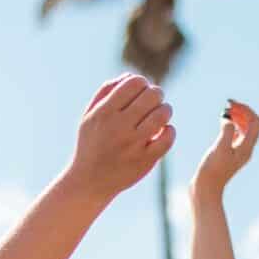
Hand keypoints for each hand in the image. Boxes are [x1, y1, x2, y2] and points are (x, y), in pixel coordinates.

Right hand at [64, 74, 175, 201]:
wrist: (89, 182)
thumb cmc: (91, 144)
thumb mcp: (89, 117)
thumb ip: (105, 92)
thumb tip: (130, 76)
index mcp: (104, 113)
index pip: (134, 82)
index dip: (142, 83)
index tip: (140, 92)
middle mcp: (118, 127)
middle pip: (152, 95)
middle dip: (156, 95)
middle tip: (153, 103)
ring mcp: (133, 144)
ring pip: (163, 114)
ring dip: (165, 111)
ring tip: (159, 116)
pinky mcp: (145, 160)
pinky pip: (168, 137)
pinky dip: (169, 131)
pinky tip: (162, 133)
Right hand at [189, 100, 258, 204]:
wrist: (205, 190)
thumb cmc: (212, 171)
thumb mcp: (219, 148)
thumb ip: (226, 131)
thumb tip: (228, 118)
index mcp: (247, 147)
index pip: (255, 122)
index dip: (245, 110)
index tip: (231, 105)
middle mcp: (245, 149)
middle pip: (252, 124)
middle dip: (242, 112)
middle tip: (228, 105)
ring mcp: (237, 152)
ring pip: (244, 129)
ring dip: (237, 118)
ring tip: (225, 112)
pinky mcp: (229, 155)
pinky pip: (236, 136)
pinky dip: (232, 126)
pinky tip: (222, 124)